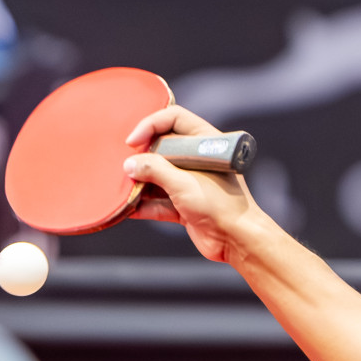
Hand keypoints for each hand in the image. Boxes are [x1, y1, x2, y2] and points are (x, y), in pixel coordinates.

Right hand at [123, 105, 272, 263]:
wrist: (238, 240)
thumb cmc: (221, 205)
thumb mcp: (183, 183)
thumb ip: (154, 170)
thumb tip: (130, 164)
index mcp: (205, 143)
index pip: (174, 119)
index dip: (151, 125)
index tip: (133, 141)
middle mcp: (197, 160)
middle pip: (161, 149)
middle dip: (141, 157)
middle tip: (125, 166)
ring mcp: (191, 183)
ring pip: (157, 176)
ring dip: (140, 183)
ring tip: (123, 188)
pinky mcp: (185, 205)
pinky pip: (158, 201)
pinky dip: (144, 205)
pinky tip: (128, 210)